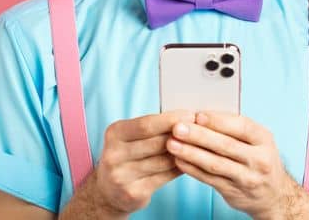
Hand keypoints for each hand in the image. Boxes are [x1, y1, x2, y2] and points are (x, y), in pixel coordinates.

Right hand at [61, 110, 191, 218]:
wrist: (108, 191)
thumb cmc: (126, 156)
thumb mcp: (129, 137)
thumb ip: (152, 128)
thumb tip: (185, 118)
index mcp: (114, 134)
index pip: (145, 124)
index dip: (170, 119)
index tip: (190, 115)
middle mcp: (114, 155)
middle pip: (157, 143)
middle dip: (181, 136)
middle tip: (201, 130)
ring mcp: (122, 176)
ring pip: (164, 161)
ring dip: (184, 153)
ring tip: (198, 145)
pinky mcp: (133, 193)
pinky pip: (165, 177)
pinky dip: (180, 168)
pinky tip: (189, 162)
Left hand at [166, 111, 308, 219]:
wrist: (274, 194)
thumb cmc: (259, 159)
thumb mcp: (257, 140)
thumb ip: (234, 128)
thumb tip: (201, 115)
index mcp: (264, 139)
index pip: (241, 126)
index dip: (218, 121)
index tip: (197, 115)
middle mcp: (259, 159)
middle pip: (225, 145)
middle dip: (198, 135)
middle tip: (177, 128)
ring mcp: (247, 177)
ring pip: (215, 164)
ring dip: (190, 153)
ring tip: (172, 144)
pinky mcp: (233, 192)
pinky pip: (209, 179)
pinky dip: (191, 169)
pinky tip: (178, 161)